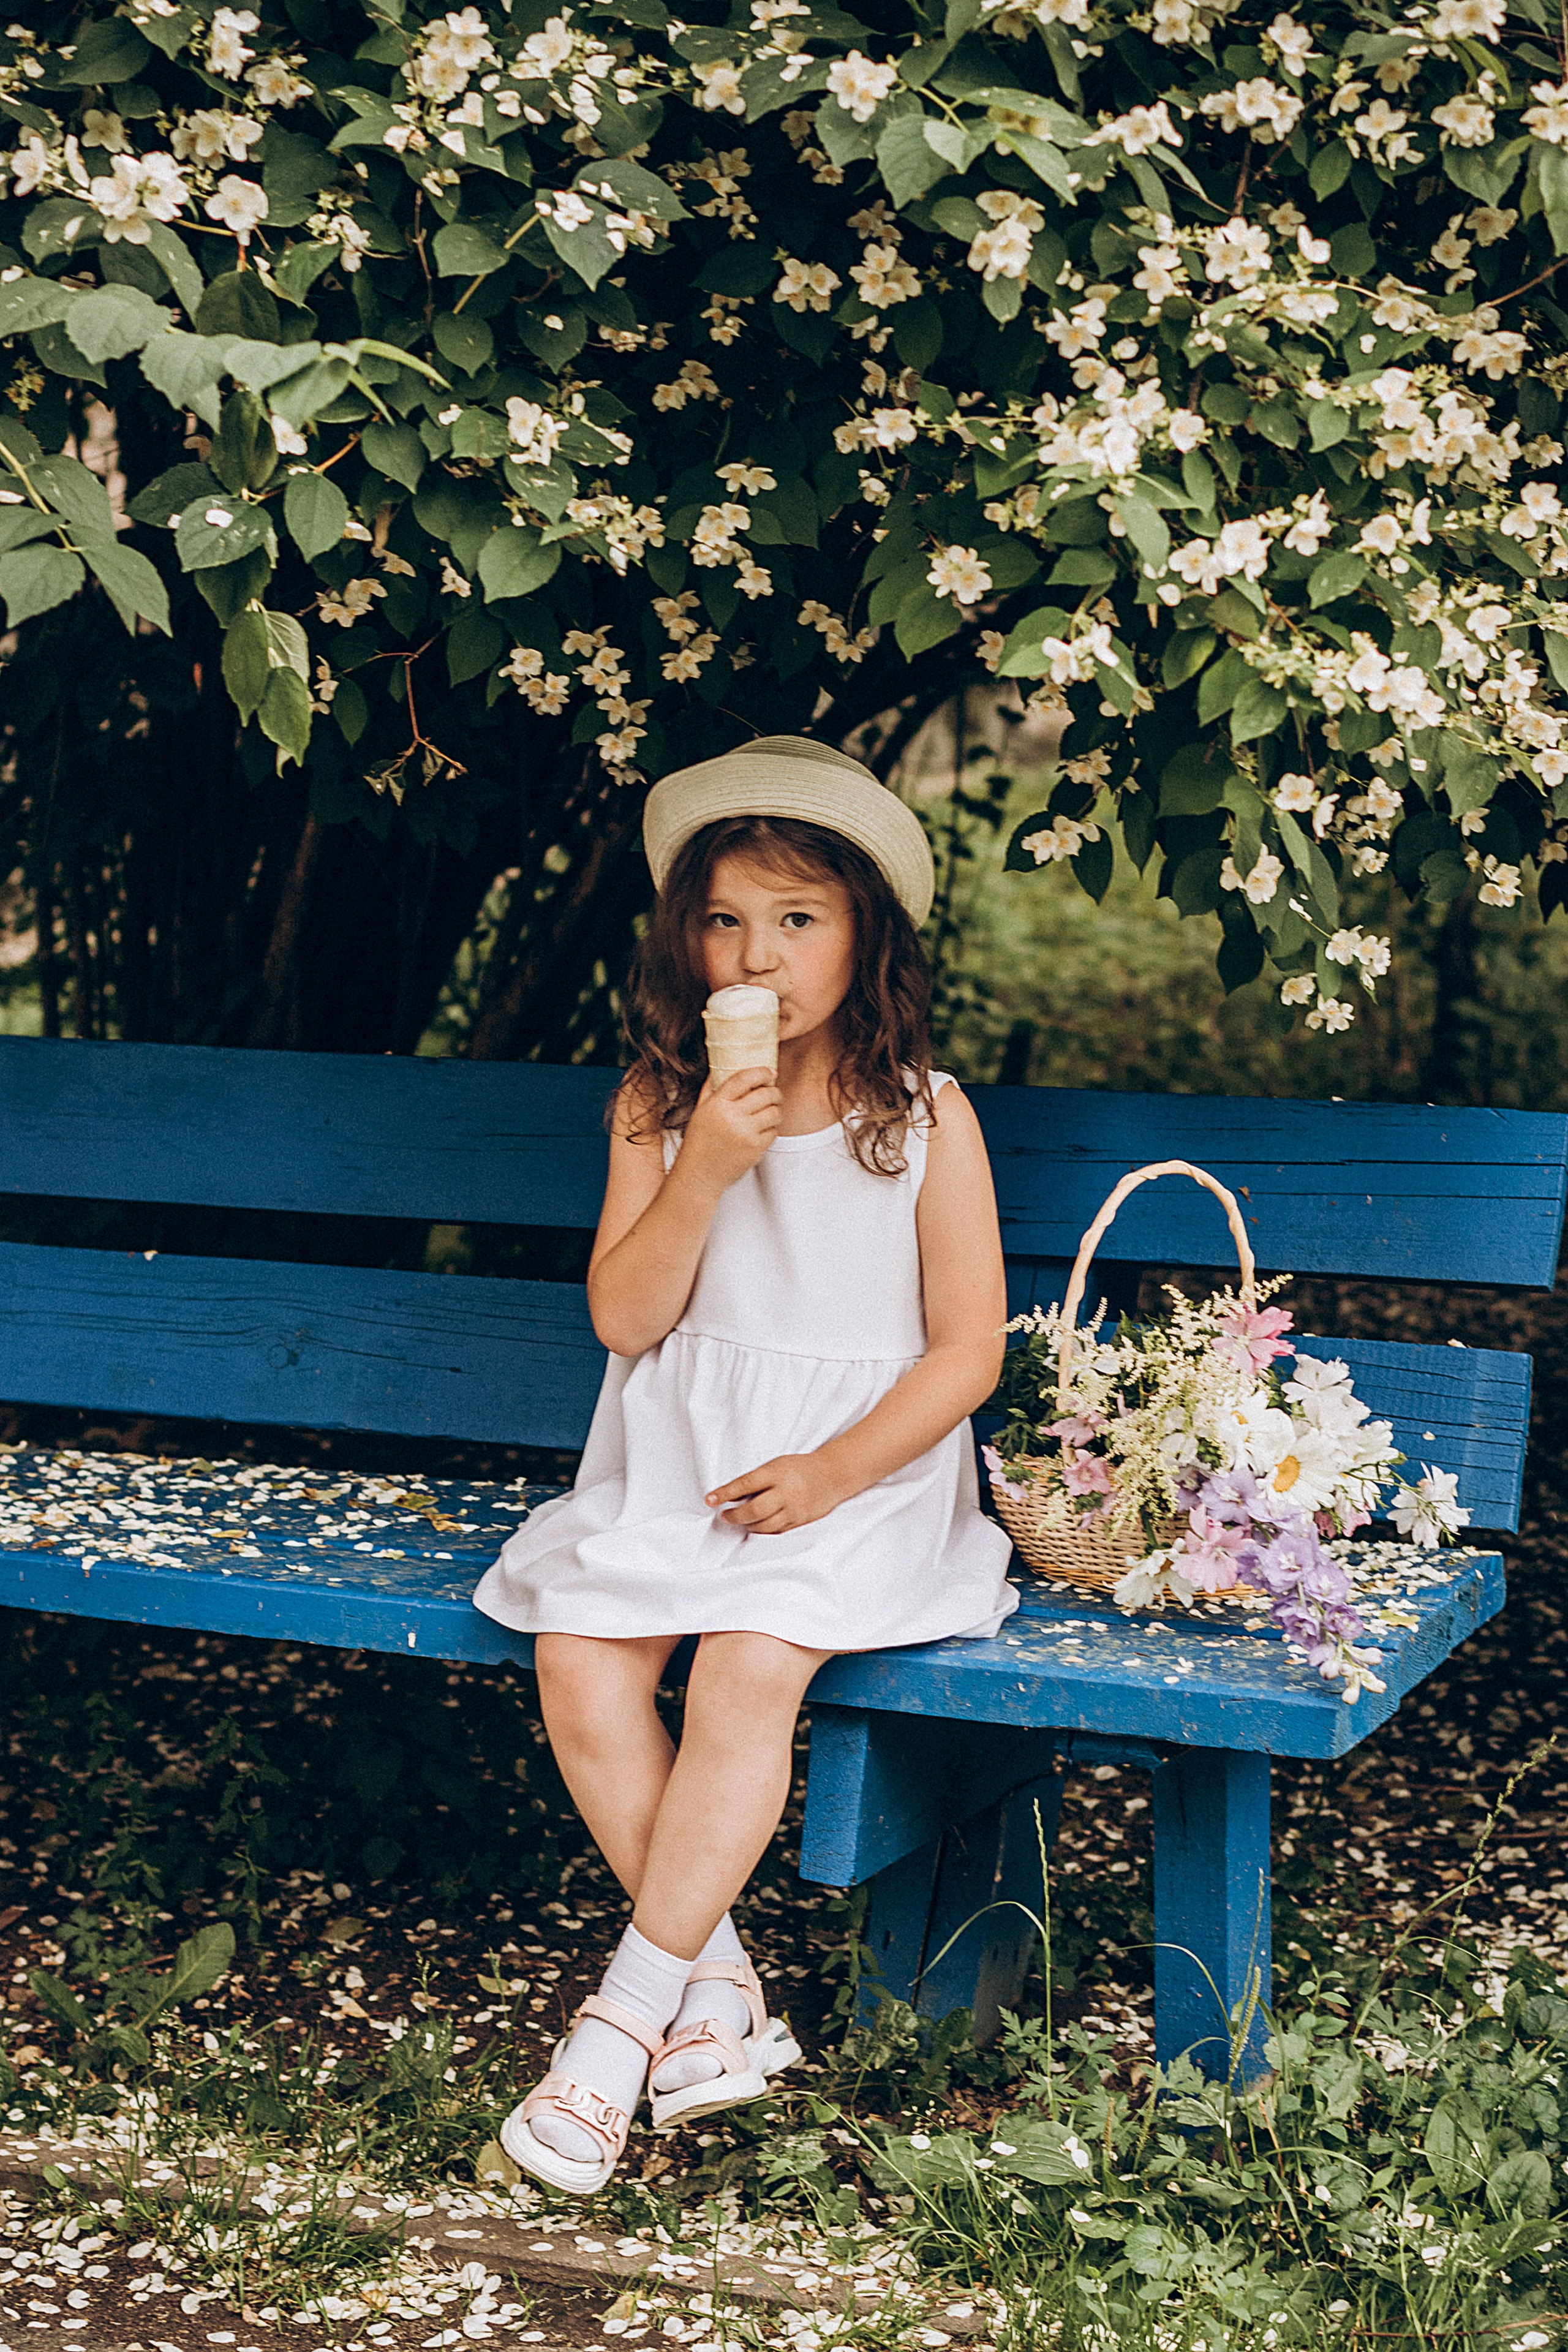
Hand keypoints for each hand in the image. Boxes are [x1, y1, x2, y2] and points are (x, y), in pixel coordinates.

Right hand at [678, 1068, 781, 1195]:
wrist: (699, 1175)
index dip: (761, 1072)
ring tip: (771, 1111)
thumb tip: (721, 1067)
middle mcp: (732, 1117)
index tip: (770, 1071)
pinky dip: (772, 1128)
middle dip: (775, 1092)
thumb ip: (711, 1088)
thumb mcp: (699, 1111)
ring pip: (775, 1112)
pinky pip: (774, 1131)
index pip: (744, 1078)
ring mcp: (746, 1134)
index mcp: (717, 1104)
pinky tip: (764, 1128)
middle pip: (766, 1094)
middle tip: (774, 1093)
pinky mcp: (755, 1149)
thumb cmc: (699, 1142)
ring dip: (776, 1109)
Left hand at [706, 1452, 847, 1533]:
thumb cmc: (799, 1468)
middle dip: (734, 1515)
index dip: (725, 1493)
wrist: (832, 1475)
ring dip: (747, 1525)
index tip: (710, 1499)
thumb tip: (732, 1495)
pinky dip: (763, 1530)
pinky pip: (776, 1531)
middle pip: (753, 1510)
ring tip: (740, 1521)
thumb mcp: (776, 1465)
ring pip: (764, 1525)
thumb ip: (757, 1480)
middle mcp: (785, 1492)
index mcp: (777, 1473)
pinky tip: (756, 1527)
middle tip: (725, 1515)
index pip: (745, 1484)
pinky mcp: (800, 1521)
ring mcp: (793, 1509)